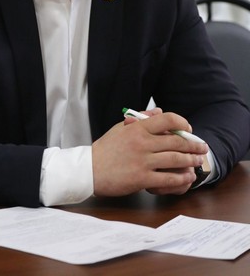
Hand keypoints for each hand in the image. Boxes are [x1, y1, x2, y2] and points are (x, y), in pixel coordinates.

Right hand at [92, 111, 207, 196]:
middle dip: (193, 144)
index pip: (166, 119)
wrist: (89, 170)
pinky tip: (187, 178)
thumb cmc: (105, 149)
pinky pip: (168, 179)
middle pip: (176, 141)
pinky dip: (181, 178)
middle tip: (202, 147)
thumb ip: (139, 119)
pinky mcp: (142, 179)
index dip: (181, 122)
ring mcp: (143, 161)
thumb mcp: (120, 129)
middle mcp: (142, 142)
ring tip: (198, 161)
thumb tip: (158, 112)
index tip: (188, 128)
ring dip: (191, 161)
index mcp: (137, 128)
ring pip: (175, 159)